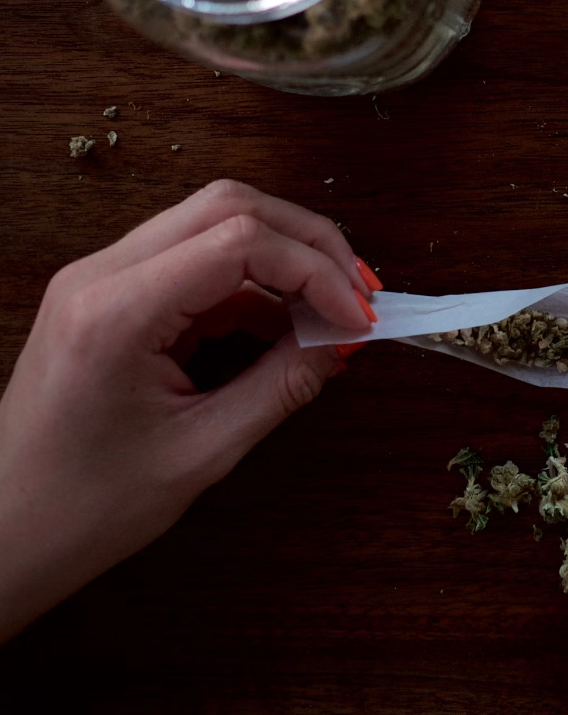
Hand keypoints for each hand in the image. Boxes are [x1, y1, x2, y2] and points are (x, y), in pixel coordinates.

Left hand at [0, 180, 379, 643]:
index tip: (358, 319)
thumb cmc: (83, 508)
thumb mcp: (202, 452)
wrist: (3, 535)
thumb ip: (281, 385)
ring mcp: (100, 279)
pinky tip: (286, 326)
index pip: (240, 241)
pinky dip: (252, 283)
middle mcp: (100, 275)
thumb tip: (342, 340)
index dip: (316, 271)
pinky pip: (195, 261)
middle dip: (308, 243)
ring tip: (329, 311)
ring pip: (214, 222)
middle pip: (229, 207)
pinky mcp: (109, 296)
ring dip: (283, 257)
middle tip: (358, 294)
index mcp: (114, 311)